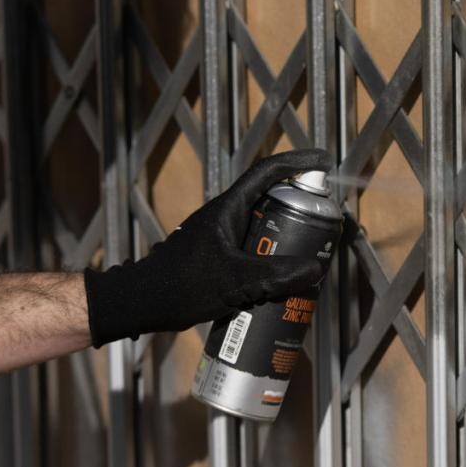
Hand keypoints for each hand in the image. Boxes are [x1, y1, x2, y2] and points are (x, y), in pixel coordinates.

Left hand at [83, 149, 332, 346]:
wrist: (142, 304)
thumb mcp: (234, 280)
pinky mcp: (220, 258)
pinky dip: (273, 260)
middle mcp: (227, 217)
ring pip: (265, 228)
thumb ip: (275, 275)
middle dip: (301, 210)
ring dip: (288, 239)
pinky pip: (256, 250)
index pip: (267, 173)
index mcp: (229, 208)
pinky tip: (283, 283)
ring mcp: (223, 237)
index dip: (298, 163)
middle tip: (324, 226)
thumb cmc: (181, 285)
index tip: (324, 162)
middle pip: (272, 202)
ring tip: (310, 257)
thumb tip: (314, 269)